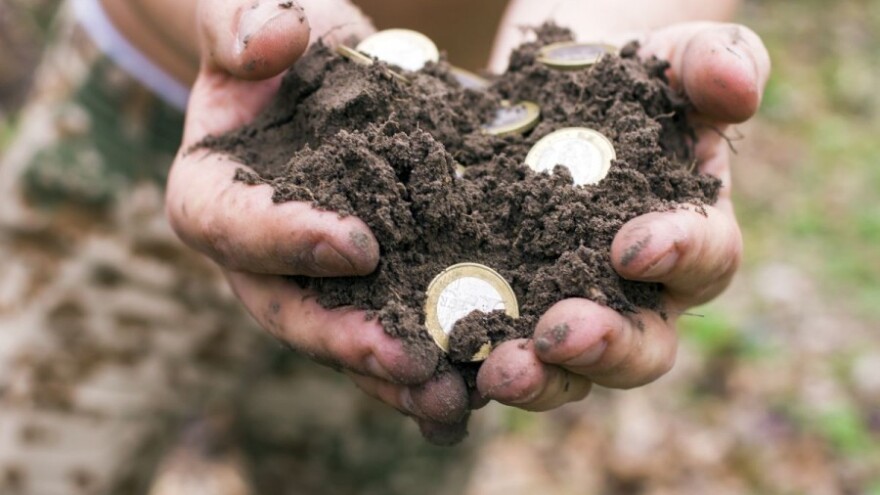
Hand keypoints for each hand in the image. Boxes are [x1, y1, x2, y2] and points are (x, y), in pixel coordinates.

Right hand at [166, 0, 470, 444]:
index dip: (289, 240)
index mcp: (214, 193)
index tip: (358, 244)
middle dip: (348, 340)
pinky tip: (479, 382)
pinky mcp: (372, 280)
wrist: (321, 66)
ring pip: (348, 337)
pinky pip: (396, 324)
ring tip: (451, 397)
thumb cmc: (279, 35)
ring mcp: (317, 277)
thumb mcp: (255, 11)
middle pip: (291, 311)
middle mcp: (261, 254)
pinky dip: (433, 355)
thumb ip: (244, 22)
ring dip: (397, 374)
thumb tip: (274, 38)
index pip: (234, 226)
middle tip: (407, 362)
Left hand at [476, 22, 770, 409]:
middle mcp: (637, 294)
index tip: (631, 247)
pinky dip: (469, 369)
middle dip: (604, 347)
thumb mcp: (672, 57)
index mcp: (692, 237)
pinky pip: (495, 354)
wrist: (546, 95)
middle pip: (641, 346)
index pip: (706, 258)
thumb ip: (716, 62)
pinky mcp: (506, 312)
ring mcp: (567, 309)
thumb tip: (738, 89)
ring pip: (567, 369)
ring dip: (537, 377)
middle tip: (558, 336)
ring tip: (498, 369)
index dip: (678, 254)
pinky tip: (439, 368)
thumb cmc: (624, 80)